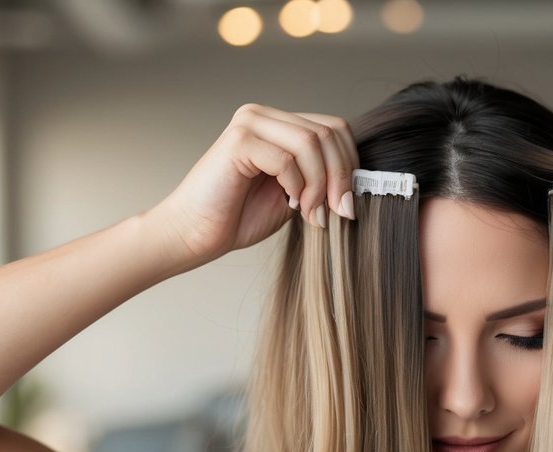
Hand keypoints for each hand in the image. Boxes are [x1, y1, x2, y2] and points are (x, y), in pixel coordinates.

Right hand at [150, 103, 359, 266]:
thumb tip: (358, 181)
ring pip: (312, 142)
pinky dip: (297, 187)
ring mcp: (250, 123)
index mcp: (279, 124)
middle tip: (339, 212)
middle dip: (341, 177)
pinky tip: (290, 206)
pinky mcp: (238, 140)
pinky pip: (286, 159)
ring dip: (320, 184)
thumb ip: (319, 180)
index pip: (334, 128)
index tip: (348, 204)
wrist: (194, 235)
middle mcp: (264, 115)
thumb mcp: (294, 196)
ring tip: (313, 213)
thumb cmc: (238, 217)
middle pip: (329, 132)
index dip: (350, 165)